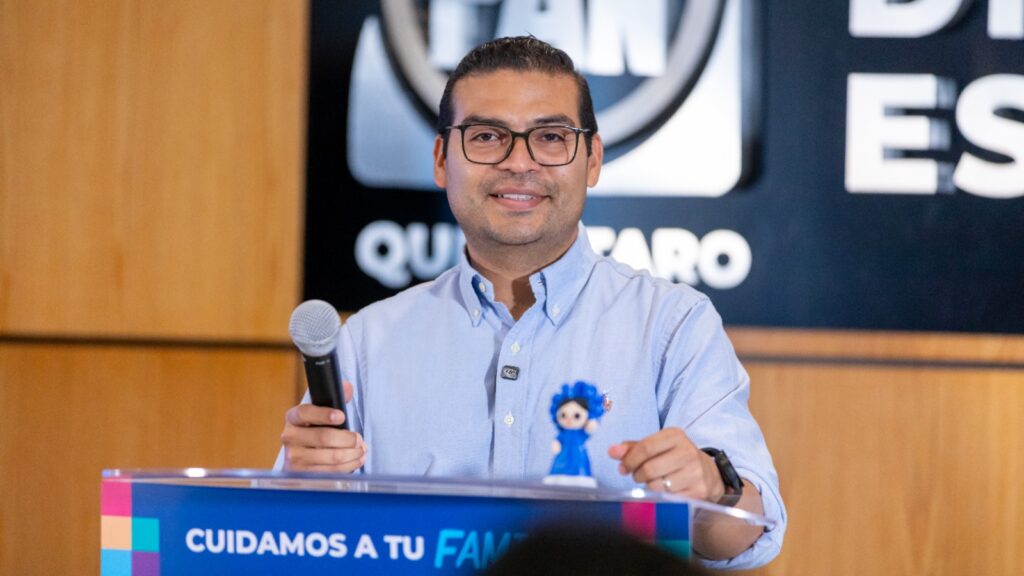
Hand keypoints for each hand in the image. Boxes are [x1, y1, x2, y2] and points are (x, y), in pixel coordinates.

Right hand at [280, 381, 366, 471]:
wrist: (298, 461)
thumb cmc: (313, 434)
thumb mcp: (320, 416)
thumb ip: (335, 400)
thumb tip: (347, 387)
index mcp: (293, 418)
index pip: (306, 412)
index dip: (324, 414)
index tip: (341, 416)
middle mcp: (290, 437)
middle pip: (324, 437)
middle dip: (348, 439)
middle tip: (359, 439)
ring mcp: (294, 458)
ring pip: (332, 456)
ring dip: (353, 453)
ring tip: (361, 450)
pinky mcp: (303, 474)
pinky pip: (332, 471)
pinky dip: (349, 466)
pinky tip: (356, 460)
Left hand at [608, 427, 723, 502]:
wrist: (709, 474)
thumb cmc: (676, 458)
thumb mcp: (658, 447)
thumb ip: (633, 448)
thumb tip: (612, 451)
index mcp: (675, 435)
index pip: (645, 447)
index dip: (629, 460)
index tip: (623, 467)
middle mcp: (688, 452)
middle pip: (649, 469)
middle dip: (637, 475)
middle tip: (638, 477)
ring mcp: (695, 472)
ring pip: (657, 486)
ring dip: (648, 487)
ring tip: (653, 483)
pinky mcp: (699, 491)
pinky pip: (668, 499)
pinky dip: (661, 498)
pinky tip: (664, 491)